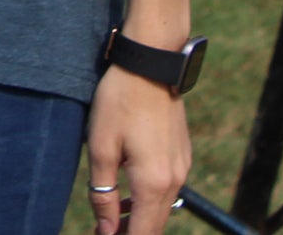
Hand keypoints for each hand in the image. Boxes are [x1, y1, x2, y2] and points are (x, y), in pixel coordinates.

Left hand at [86, 66, 189, 233]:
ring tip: (112, 216)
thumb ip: (103, 191)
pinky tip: (128, 192)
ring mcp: (182, 167)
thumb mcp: (101, 146)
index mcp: (154, 182)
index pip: (143, 232)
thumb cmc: (120, 102)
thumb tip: (107, 228)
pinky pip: (167, 189)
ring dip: (139, 217)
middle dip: (130, 232)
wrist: (150, 65)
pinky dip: (148, 198)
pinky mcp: (182, 155)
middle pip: (155, 224)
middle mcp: (175, 180)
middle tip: (103, 229)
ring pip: (162, 208)